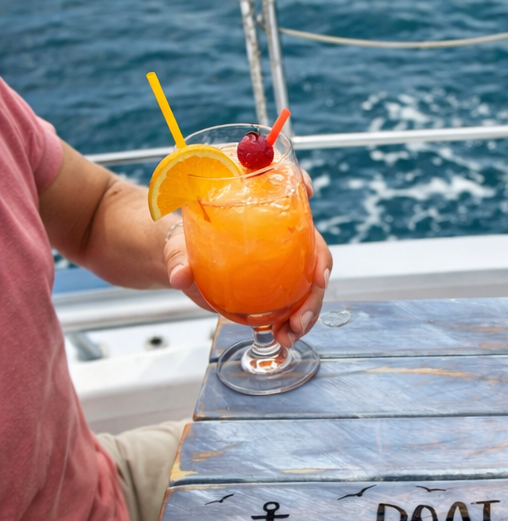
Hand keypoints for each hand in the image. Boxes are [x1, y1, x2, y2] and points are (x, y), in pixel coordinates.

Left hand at [162, 172, 333, 347]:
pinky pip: (297, 304)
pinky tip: (283, 336)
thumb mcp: (178, 248)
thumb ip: (179, 258)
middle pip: (314, 248)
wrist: (183, 266)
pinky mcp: (278, 287)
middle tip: (302, 308)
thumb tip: (181, 274)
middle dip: (317, 278)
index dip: (300, 184)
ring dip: (309, 310)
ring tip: (289, 333)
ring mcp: (283, 263)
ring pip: (311, 283)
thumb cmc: (183, 246)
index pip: (286, 188)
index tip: (308, 191)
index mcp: (258, 214)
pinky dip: (295, 323)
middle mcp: (279, 237)